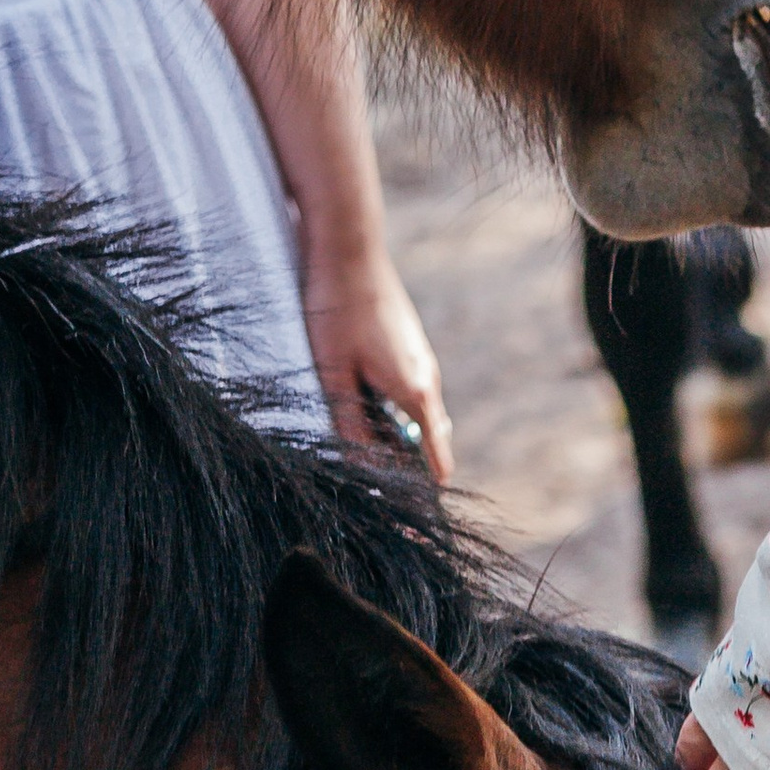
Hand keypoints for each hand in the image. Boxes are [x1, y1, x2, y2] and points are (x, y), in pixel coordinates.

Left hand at [302, 245, 453, 482]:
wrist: (347, 242)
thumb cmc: (335, 307)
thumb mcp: (334, 375)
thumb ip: (351, 426)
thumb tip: (362, 473)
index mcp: (416, 393)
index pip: (435, 464)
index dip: (424, 499)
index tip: (413, 527)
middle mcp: (427, 380)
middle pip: (427, 445)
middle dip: (408, 473)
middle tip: (381, 499)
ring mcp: (420, 361)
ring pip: (416, 419)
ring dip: (395, 441)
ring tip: (362, 455)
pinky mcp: (408, 347)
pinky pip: (407, 394)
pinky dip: (391, 414)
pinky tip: (359, 407)